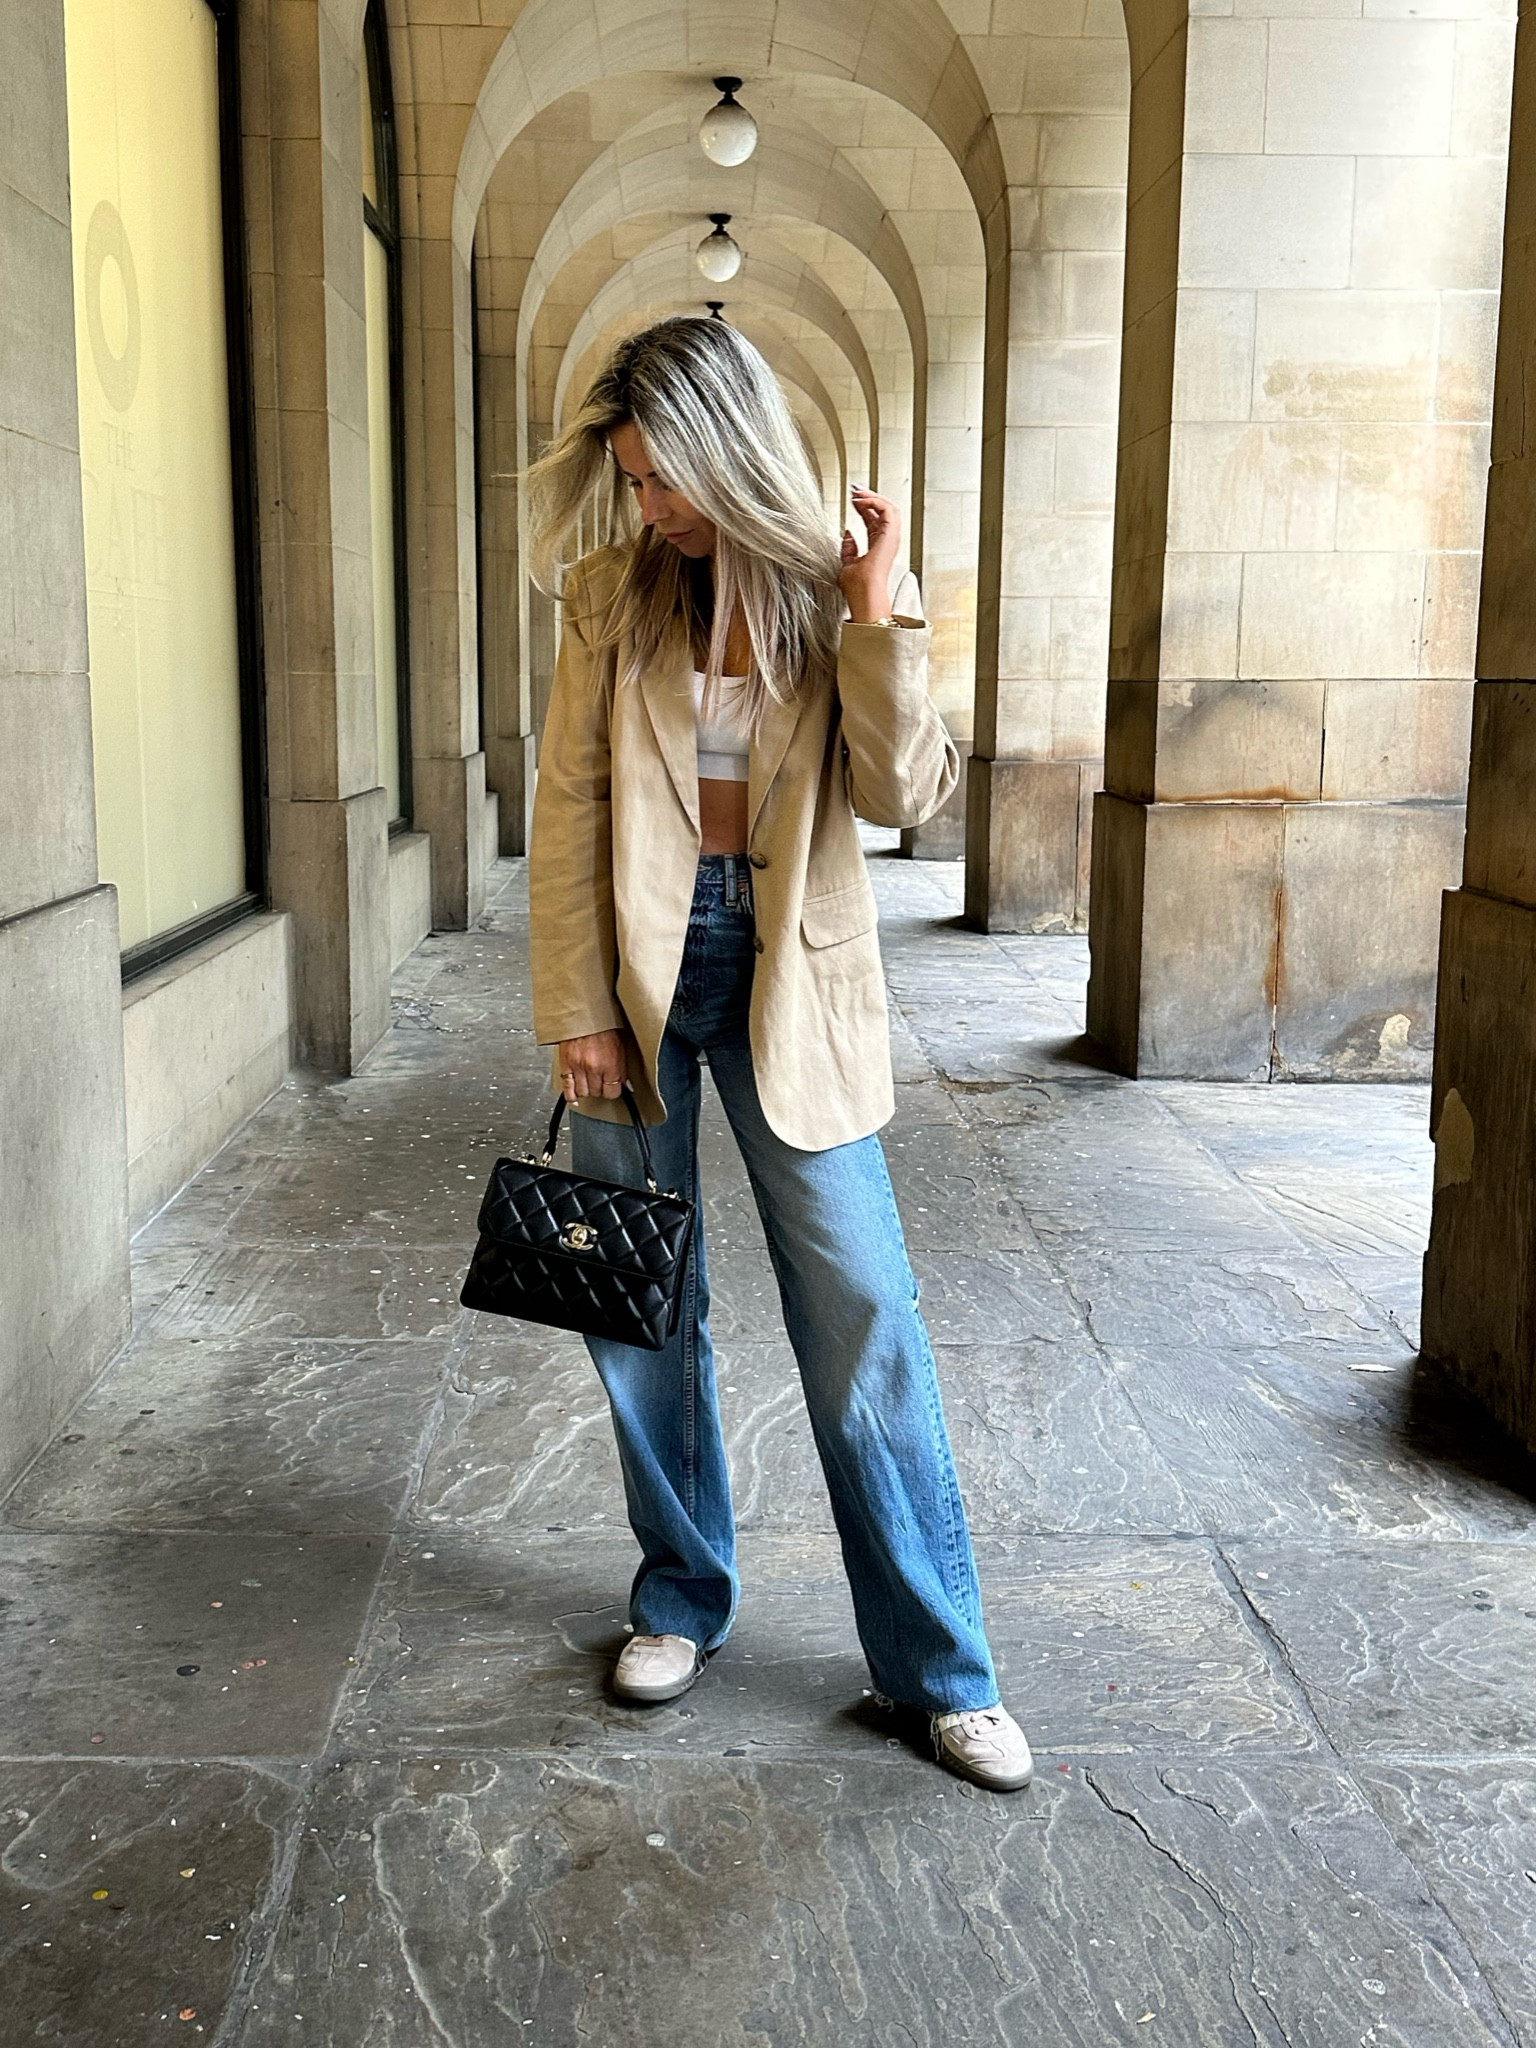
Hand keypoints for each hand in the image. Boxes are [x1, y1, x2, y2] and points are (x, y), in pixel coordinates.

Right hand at [557, 1030, 626, 1103]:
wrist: (584, 1012)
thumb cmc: (603, 1025)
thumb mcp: (620, 1046)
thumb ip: (621, 1067)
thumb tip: (623, 1082)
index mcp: (611, 1065)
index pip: (612, 1093)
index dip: (612, 1091)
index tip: (611, 1088)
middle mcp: (595, 1069)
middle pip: (597, 1093)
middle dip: (599, 1088)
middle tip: (600, 1080)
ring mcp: (579, 1068)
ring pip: (583, 1093)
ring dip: (586, 1089)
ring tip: (588, 1082)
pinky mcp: (566, 1065)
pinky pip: (567, 1088)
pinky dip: (571, 1095)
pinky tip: (575, 1094)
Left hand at [839, 486, 900, 622]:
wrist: (863, 594)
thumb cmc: (857, 587)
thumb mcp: (847, 563)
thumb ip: (848, 548)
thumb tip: (847, 533)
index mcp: (879, 546)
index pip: (874, 519)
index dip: (864, 506)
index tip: (853, 498)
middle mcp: (887, 540)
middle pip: (883, 510)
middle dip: (869, 496)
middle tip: (855, 489)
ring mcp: (891, 537)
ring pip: (889, 507)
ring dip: (872, 496)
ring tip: (857, 492)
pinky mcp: (891, 535)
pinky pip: (887, 509)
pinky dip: (875, 501)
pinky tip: (861, 500)